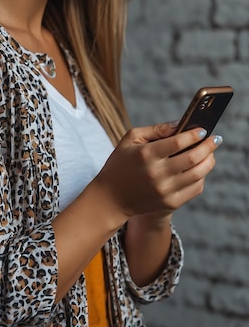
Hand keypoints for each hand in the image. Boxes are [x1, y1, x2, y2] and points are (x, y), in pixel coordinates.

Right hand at [94, 122, 221, 222]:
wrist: (111, 198)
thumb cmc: (121, 162)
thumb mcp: (131, 139)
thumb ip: (156, 129)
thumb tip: (181, 124)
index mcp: (146, 154)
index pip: (178, 142)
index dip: (194, 134)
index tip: (203, 129)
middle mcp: (157, 173)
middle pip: (192, 157)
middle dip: (208, 146)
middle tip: (215, 138)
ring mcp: (165, 191)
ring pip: (198, 174)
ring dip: (209, 160)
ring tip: (210, 152)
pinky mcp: (170, 203)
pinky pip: (195, 188)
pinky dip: (202, 176)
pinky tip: (200, 168)